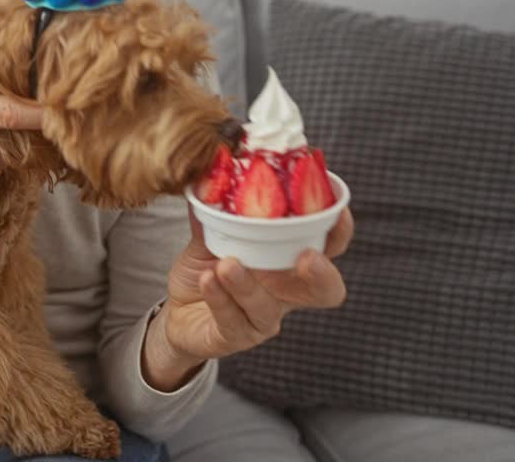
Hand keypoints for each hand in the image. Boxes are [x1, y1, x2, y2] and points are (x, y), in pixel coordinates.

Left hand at [147, 206, 354, 377]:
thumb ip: (214, 213)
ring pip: (267, 307)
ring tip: (226, 264)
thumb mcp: (208, 237)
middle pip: (325, 290)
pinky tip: (207, 279)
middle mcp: (283, 293)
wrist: (175, 312)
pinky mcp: (234, 336)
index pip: (327, 248)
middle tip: (307, 257)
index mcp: (287, 263)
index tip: (338, 211)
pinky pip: (232, 319)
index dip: (339, 232)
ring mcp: (262, 318)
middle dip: (322, 274)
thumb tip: (210, 178)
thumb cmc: (206, 271)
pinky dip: (219, 297)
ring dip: (247, 284)